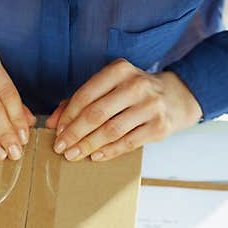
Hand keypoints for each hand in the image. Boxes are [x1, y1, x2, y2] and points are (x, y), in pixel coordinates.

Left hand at [46, 59, 202, 161]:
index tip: (57, 132)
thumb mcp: (109, 88)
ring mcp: (150, 105)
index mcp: (120, 70)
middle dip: (75, 133)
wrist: (175, 97)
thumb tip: (53, 123)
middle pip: (97, 114)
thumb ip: (80, 101)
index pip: (86, 95)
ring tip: (74, 155)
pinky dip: (109, 151)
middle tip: (61, 148)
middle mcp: (136, 85)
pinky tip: (95, 156)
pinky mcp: (159, 125)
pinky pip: (129, 143)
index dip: (68, 116)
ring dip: (89, 145)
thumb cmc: (132, 94)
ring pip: (112, 130)